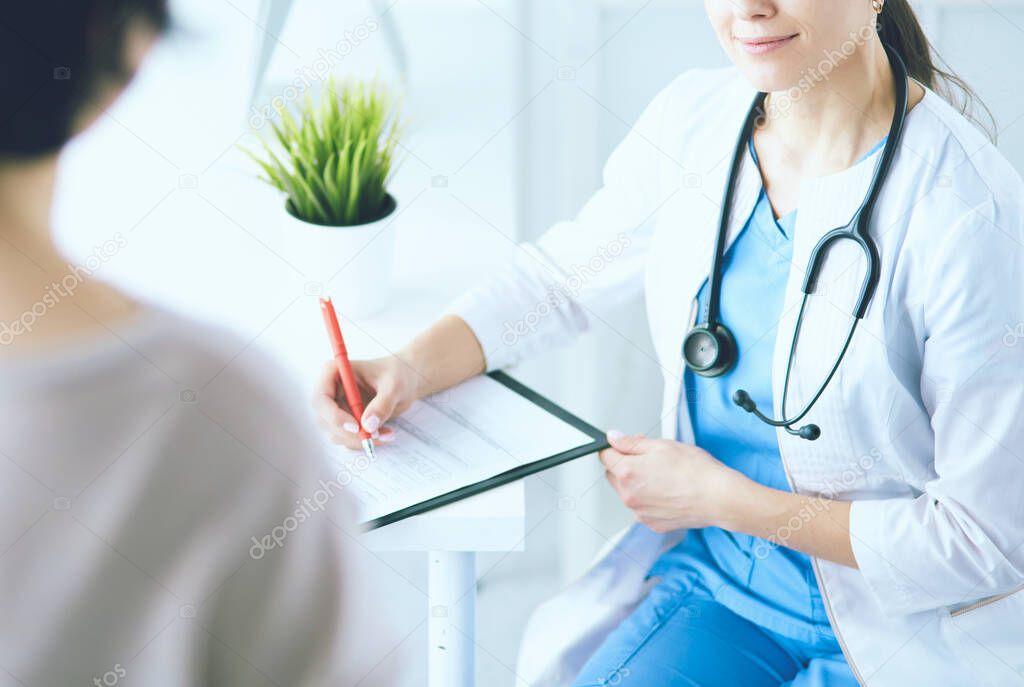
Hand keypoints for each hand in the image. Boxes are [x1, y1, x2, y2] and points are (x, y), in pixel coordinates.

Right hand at [312, 356, 418, 449]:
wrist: (404, 380)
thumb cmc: (397, 374)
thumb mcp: (394, 386)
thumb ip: (382, 404)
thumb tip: (368, 425)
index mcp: (333, 372)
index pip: (321, 398)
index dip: (334, 416)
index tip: (356, 427)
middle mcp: (329, 390)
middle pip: (325, 420)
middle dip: (349, 433)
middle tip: (375, 436)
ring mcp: (334, 408)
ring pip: (336, 433)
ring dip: (360, 439)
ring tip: (387, 433)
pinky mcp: (344, 421)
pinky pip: (347, 438)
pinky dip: (364, 441)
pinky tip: (384, 434)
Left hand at [599, 431, 746, 532]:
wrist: (719, 498)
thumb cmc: (696, 471)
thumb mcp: (662, 446)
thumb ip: (631, 443)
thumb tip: (613, 438)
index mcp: (628, 473)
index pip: (604, 456)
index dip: (616, 447)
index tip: (627, 445)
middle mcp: (629, 496)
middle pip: (613, 475)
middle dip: (625, 464)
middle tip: (650, 457)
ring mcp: (640, 513)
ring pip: (628, 492)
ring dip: (637, 482)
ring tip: (663, 475)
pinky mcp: (652, 523)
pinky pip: (643, 507)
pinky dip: (650, 499)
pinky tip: (669, 490)